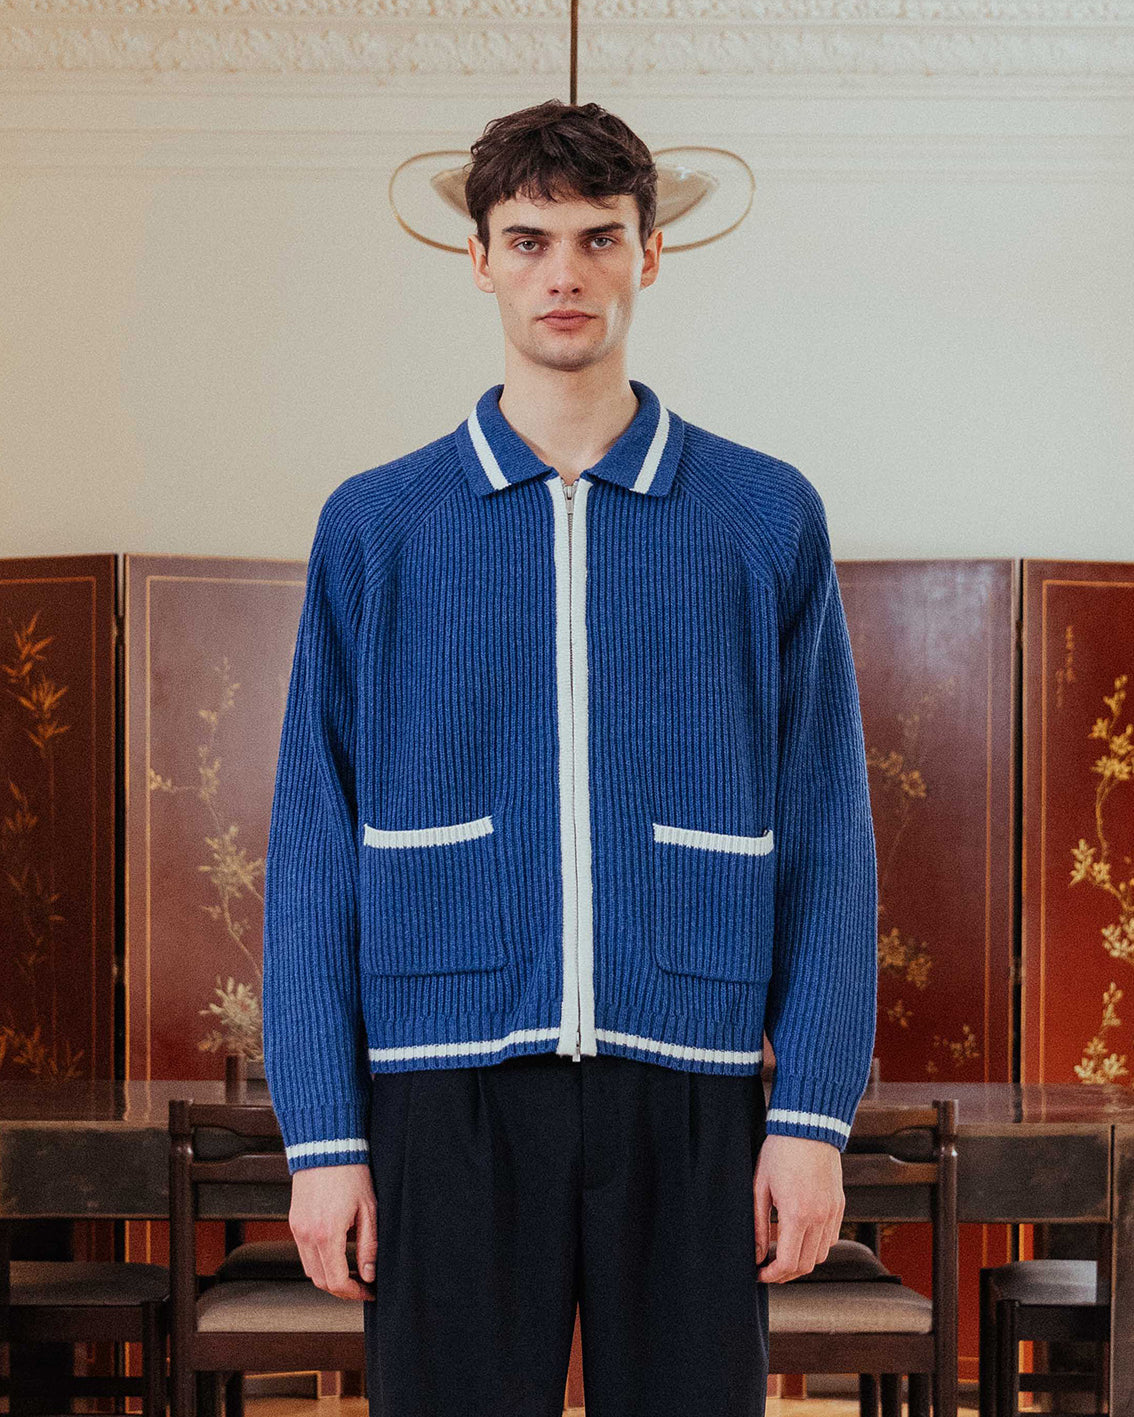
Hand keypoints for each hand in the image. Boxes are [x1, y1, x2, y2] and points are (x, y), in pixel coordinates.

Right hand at [289, 1162, 376, 1300]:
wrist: (326, 1146)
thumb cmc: (350, 1173)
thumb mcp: (368, 1209)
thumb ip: (369, 1245)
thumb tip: (370, 1274)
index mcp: (327, 1234)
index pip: (336, 1282)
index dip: (354, 1293)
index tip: (369, 1291)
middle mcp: (307, 1235)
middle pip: (320, 1281)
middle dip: (342, 1288)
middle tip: (362, 1284)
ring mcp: (297, 1229)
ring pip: (310, 1269)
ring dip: (329, 1276)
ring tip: (352, 1269)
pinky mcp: (294, 1221)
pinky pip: (304, 1252)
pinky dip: (319, 1260)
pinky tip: (337, 1252)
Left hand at [753, 1134, 844, 1282]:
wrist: (808, 1125)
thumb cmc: (781, 1151)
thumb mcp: (760, 1186)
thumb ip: (758, 1224)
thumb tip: (756, 1254)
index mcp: (797, 1214)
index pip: (788, 1263)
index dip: (772, 1275)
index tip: (760, 1273)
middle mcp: (819, 1217)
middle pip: (805, 1265)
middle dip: (785, 1273)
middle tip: (768, 1267)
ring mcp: (832, 1212)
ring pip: (820, 1255)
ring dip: (801, 1260)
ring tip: (782, 1249)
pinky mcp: (839, 1206)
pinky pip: (830, 1238)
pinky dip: (816, 1245)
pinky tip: (799, 1234)